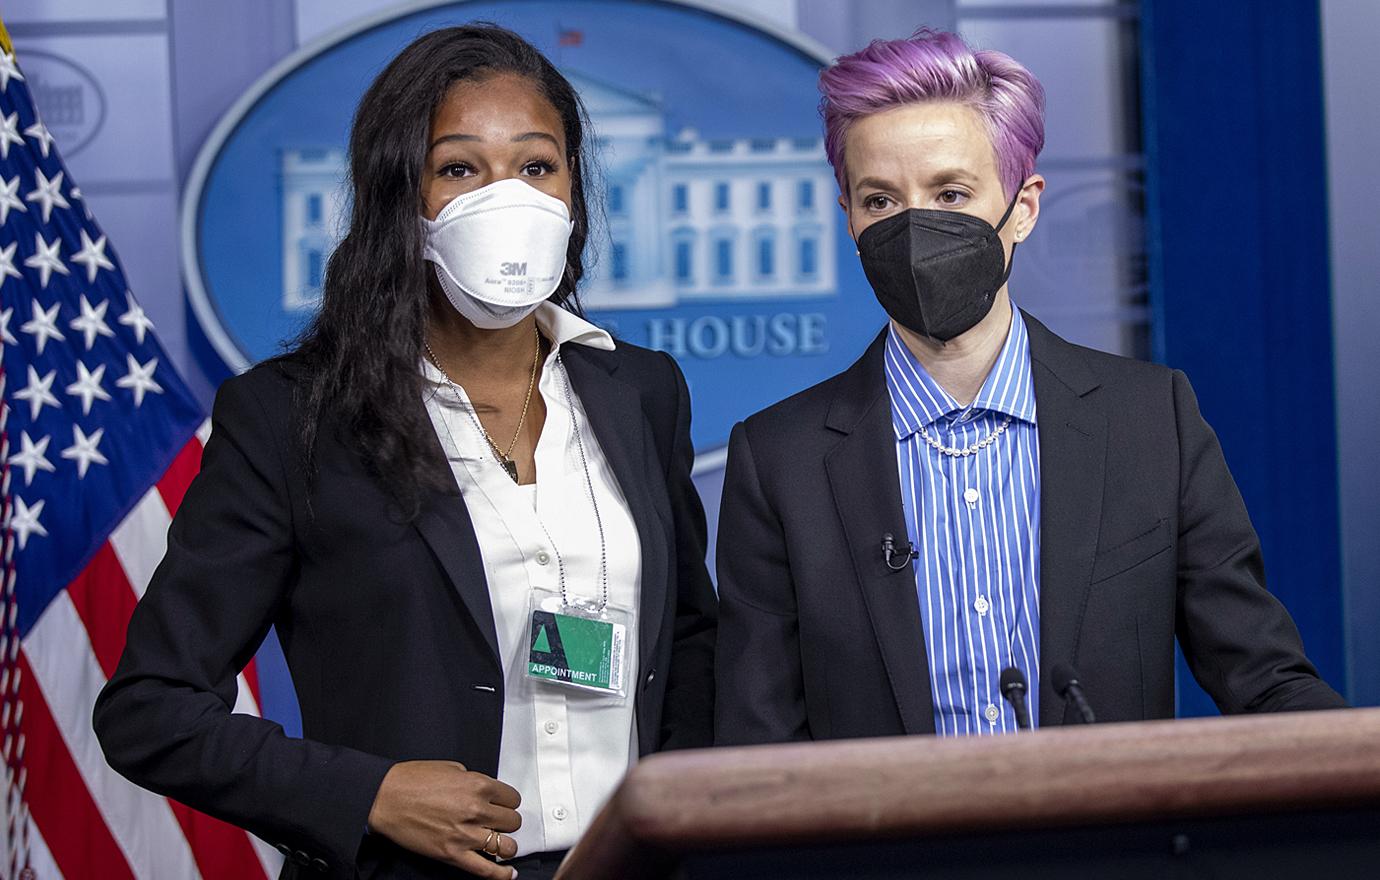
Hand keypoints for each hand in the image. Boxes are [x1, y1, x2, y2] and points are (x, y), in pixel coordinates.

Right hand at [367, 760, 521, 878]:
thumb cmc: (412, 781)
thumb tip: (486, 793)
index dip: (508, 802)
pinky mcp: (452, 854)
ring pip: (506, 845)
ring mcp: (465, 834)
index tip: (504, 805)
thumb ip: (473, 781)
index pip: (513, 798)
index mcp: (478, 785)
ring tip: (500, 844)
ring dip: (505, 845)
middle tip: (498, 822)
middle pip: (512, 822)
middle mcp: (475, 809)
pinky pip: (486, 870)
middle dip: (507, 822)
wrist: (386, 798)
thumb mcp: (451, 768)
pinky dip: (501, 874)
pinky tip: (508, 873)